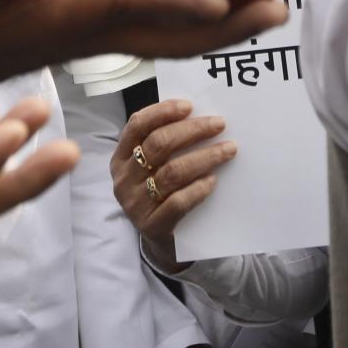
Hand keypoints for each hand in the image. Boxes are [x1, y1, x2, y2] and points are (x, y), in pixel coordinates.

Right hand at [0, 0, 287, 82]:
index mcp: (62, 23)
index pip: (124, 8)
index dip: (170, 1)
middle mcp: (91, 34)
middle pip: (169, 34)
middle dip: (224, 26)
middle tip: (279, 11)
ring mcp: (97, 35)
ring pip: (169, 33)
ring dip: (219, 22)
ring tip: (265, 3)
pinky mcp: (94, 29)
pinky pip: (154, 23)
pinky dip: (190, 11)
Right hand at [111, 98, 236, 270]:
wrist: (158, 242)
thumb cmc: (158, 194)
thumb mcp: (149, 167)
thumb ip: (162, 145)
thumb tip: (195, 116)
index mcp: (120, 157)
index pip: (137, 125)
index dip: (162, 112)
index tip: (189, 106)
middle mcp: (124, 178)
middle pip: (158, 145)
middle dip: (192, 130)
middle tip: (219, 124)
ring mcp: (136, 203)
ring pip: (172, 172)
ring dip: (204, 157)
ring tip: (228, 149)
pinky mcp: (152, 226)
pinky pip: (178, 202)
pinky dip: (198, 189)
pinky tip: (213, 180)